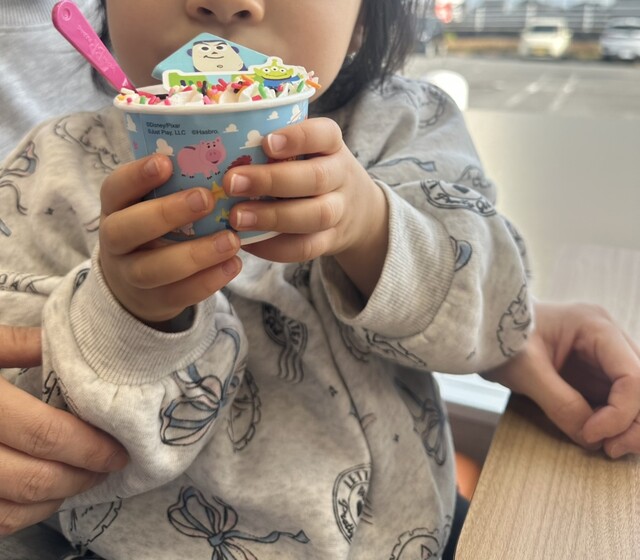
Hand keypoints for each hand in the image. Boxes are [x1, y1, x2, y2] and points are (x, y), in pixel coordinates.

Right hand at [0, 326, 127, 535]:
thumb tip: (71, 350)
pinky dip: (19, 517)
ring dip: (55, 501)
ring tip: (80, 480)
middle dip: (82, 477)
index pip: (47, 435)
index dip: (92, 447)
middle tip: (108, 465)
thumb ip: (21, 345)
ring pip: (11, 512)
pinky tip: (38, 497)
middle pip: (35, 479)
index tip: (118, 449)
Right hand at [99, 155, 241, 324]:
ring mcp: (132, 275)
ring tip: (232, 240)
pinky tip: (234, 264)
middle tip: (207, 198)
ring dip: (197, 254)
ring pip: (156, 268)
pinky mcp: (155, 301)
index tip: (166, 162)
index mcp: (114, 207)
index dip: (136, 176)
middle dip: (167, 213)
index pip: (115, 188)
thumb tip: (223, 156)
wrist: (136, 285)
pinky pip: (180, 294)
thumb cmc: (154, 229)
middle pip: (128, 229)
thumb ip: (174, 186)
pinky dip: (209, 281)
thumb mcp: (150, 204)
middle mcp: (115, 241)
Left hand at [224, 118, 388, 297]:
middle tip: (232, 183)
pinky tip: (249, 242)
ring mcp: (339, 211)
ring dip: (273, 217)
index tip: (266, 143)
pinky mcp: (331, 241)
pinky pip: (307, 247)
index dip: (297, 138)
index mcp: (332, 146)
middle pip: (316, 178)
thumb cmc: (313, 171)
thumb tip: (215, 151)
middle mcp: (340, 176)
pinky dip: (276, 247)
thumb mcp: (308, 151)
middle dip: (272, 181)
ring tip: (237, 218)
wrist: (357, 211)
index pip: (324, 134)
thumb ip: (274, 149)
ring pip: (315, 215)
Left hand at [486, 301, 639, 457]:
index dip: (621, 412)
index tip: (592, 435)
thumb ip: (559, 403)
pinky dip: (614, 423)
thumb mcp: (524, 371)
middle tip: (609, 449)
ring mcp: (603, 356)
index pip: (633, 375)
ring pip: (637, 396)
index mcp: (595, 325)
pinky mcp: (593, 373)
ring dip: (629, 425)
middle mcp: (607, 338)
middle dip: (634, 422)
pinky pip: (617, 401)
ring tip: (606, 448)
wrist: (480, 333)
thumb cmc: (498, 339)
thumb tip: (591, 439)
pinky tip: (598, 438)